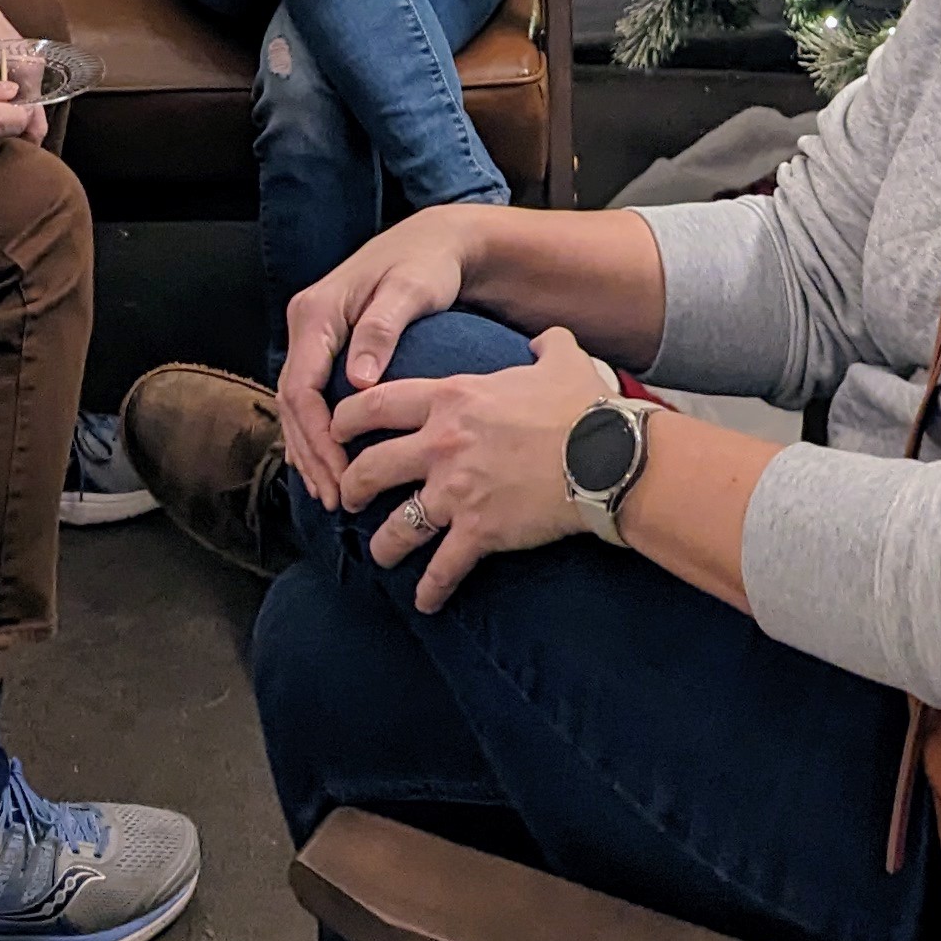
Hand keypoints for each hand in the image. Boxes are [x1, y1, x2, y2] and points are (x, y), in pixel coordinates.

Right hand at [279, 214, 482, 506]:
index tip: (340, 474)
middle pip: (292, 403)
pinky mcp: (325, 348)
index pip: (301, 388)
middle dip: (311, 454)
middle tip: (336, 499)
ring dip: (310, 452)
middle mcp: (305, 324)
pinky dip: (316, 436)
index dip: (316, 437)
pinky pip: (310, 399)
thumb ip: (381, 331)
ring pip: (296, 406)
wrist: (435, 242)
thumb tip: (358, 383)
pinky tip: (332, 467)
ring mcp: (312, 337)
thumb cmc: (427, 264)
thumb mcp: (410, 291)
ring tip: (331, 495)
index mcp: (316, 312)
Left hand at [335, 327, 618, 615]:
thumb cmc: (584, 405)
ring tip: (379, 554)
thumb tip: (543, 339)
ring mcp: (456, 492)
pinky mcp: (479, 532)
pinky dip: (430, 590)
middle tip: (348, 497)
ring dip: (382, 545)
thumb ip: (544, 344)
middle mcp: (441, 444)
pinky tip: (424, 602)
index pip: (375, 404)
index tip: (335, 429)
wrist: (606, 456)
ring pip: (396, 526)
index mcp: (451, 398)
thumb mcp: (561, 358)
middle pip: (370, 469)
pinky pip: (442, 568)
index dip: (346, 418)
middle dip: (351, 487)